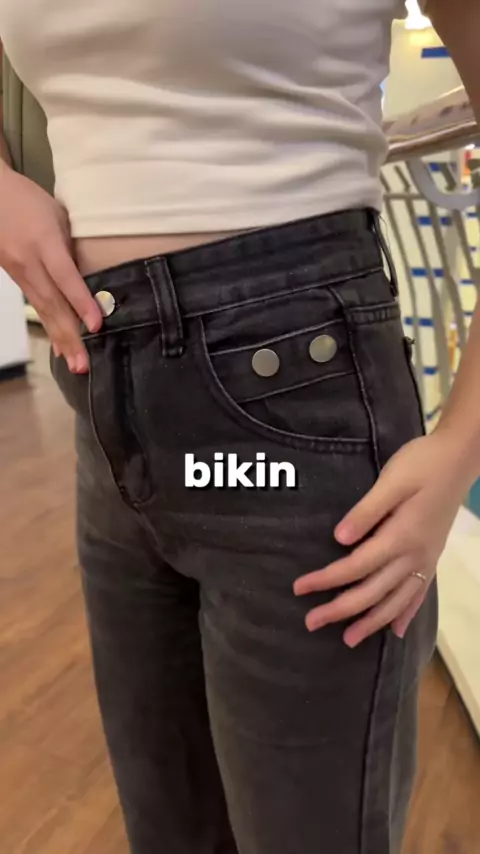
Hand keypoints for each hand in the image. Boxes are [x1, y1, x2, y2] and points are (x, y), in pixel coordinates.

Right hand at [0, 162, 101, 371]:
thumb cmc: (28, 199)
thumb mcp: (57, 214)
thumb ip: (70, 246)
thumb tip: (86, 276)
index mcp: (44, 242)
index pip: (65, 277)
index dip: (81, 302)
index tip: (97, 326)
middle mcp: (30, 262)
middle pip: (53, 304)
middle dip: (70, 336)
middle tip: (83, 364)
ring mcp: (20, 273)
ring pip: (44, 311)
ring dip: (61, 339)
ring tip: (75, 364)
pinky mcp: (16, 279)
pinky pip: (36, 307)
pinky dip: (50, 328)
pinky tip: (59, 347)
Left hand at [294, 428, 474, 646]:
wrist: (459, 459)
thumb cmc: (421, 464)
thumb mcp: (392, 480)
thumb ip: (366, 511)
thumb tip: (339, 539)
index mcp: (401, 536)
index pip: (355, 567)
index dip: (326, 580)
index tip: (300, 588)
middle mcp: (414, 556)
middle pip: (372, 592)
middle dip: (341, 610)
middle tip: (311, 623)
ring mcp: (426, 559)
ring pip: (396, 601)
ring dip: (371, 622)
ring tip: (348, 639)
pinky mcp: (433, 557)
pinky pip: (419, 594)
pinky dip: (407, 614)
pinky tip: (397, 631)